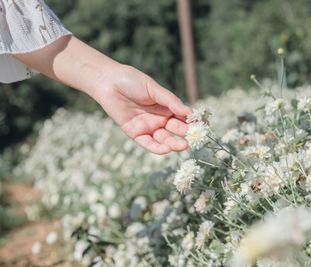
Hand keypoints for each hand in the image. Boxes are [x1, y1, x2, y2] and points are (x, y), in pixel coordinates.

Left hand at [13, 36, 190, 153]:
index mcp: (166, 107)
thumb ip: (170, 101)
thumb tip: (188, 112)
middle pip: (175, 130)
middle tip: (193, 138)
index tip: (201, 126)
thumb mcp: (153, 89)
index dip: (191, 122)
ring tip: (183, 145)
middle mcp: (159, 119)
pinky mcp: (135, 133)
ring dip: (174, 144)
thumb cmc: (132, 81)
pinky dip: (157, 148)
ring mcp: (148, 127)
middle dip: (185, 135)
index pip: (182, 117)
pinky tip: (167, 149)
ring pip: (164, 139)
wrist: (109, 82)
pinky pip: (148, 144)